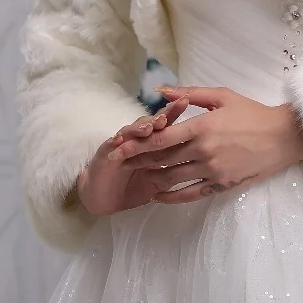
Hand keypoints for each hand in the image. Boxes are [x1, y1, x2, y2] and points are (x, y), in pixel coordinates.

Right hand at [73, 96, 190, 215]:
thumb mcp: (159, 182)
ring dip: (139, 128)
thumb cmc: (134, 187)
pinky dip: (115, 142)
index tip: (186, 102)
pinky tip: (119, 139)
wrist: (106, 199)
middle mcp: (137, 139)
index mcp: (152, 143)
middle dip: (159, 117)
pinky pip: (110, 146)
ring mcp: (121, 144)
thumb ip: (174, 170)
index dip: (174, 113)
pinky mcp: (105, 154)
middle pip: (150, 123)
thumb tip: (197, 163)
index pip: (165, 125)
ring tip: (148, 127)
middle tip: (168, 114)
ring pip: (131, 131)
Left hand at [108, 85, 302, 204]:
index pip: (161, 138)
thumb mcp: (222, 96)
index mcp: (202, 126)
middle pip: (162, 159)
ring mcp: (212, 170)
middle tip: (118, 164)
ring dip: (151, 179)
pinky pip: (190, 194)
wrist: (283, 136)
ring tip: (136, 177)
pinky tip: (159, 195)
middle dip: (138, 161)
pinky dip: (172, 197)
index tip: (118, 146)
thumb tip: (161, 90)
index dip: (136, 144)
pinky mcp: (221, 185)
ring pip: (172, 178)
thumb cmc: (252, 112)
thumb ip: (189, 93)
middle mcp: (204, 151)